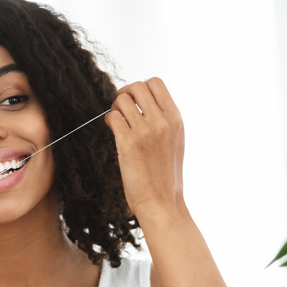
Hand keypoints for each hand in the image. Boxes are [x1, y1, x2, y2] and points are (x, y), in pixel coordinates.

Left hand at [105, 77, 184, 219]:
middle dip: (126, 94)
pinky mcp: (128, 143)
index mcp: (176, 119)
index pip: (155, 83)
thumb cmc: (166, 176)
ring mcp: (145, 132)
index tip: (136, 102)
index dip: (141, 88)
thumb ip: (163, 120)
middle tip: (123, 110)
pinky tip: (114, 133)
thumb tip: (142, 102)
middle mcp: (162, 122)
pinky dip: (110, 122)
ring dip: (115, 108)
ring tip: (119, 124)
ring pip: (121, 99)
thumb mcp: (175, 142)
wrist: (162, 203)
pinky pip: (112, 117)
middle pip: (137, 86)